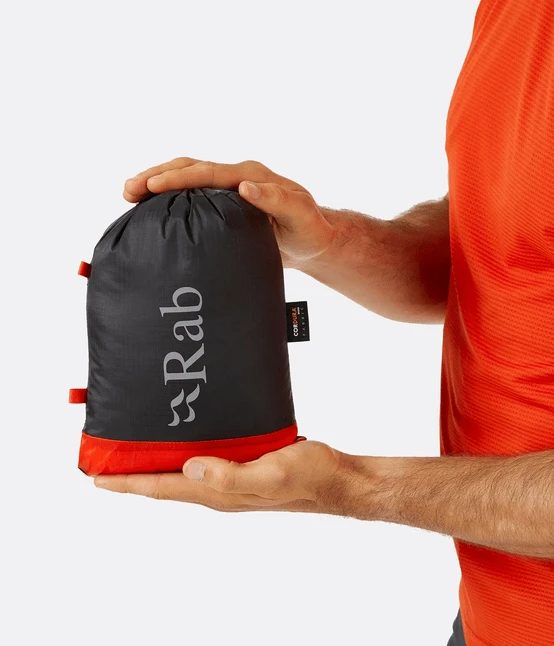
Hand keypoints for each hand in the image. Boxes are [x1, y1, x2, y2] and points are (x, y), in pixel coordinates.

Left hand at [94, 440, 351, 514]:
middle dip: (134, 474)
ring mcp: (231, 478)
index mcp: (220, 492)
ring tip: (135, 449)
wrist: (336, 477)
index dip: (129, 482)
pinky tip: (185, 439)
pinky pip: (205, 460)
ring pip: (183, 471)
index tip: (97, 477)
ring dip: (157, 463)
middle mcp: (220, 488)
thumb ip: (231, 474)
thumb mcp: (271, 474)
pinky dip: (186, 452)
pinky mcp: (243, 465)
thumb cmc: (309, 477)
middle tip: (107, 460)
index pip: (163, 488)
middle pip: (166, 482)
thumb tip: (191, 467)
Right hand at [123, 157, 336, 268]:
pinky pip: (191, 197)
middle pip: (190, 168)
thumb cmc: (309, 229)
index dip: (178, 177)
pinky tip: (149, 208)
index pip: (208, 172)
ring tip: (128, 194)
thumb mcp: (299, 215)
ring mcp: (227, 190)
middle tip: (128, 188)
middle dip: (157, 175)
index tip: (152, 185)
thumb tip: (246, 186)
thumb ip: (277, 200)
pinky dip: (168, 199)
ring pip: (186, 180)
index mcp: (251, 175)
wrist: (312, 240)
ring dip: (157, 184)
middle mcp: (236, 178)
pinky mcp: (223, 206)